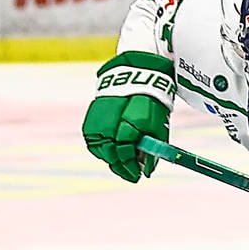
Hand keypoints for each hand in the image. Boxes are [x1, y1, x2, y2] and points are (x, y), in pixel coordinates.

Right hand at [84, 51, 174, 181]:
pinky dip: (103, 148)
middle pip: (111, 155)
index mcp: (128, 123)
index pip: (125, 153)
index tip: (138, 175)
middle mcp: (110, 122)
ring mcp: (98, 121)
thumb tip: (146, 171)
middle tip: (132, 174)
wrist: (135, 74)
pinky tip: (112, 150)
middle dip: (122, 166)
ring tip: (123, 163)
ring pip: (101, 150)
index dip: (132, 167)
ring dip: (112, 158)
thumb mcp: (157, 125)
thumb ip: (151, 148)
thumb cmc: (150, 101)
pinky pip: (94, 141)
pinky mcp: (91, 119)